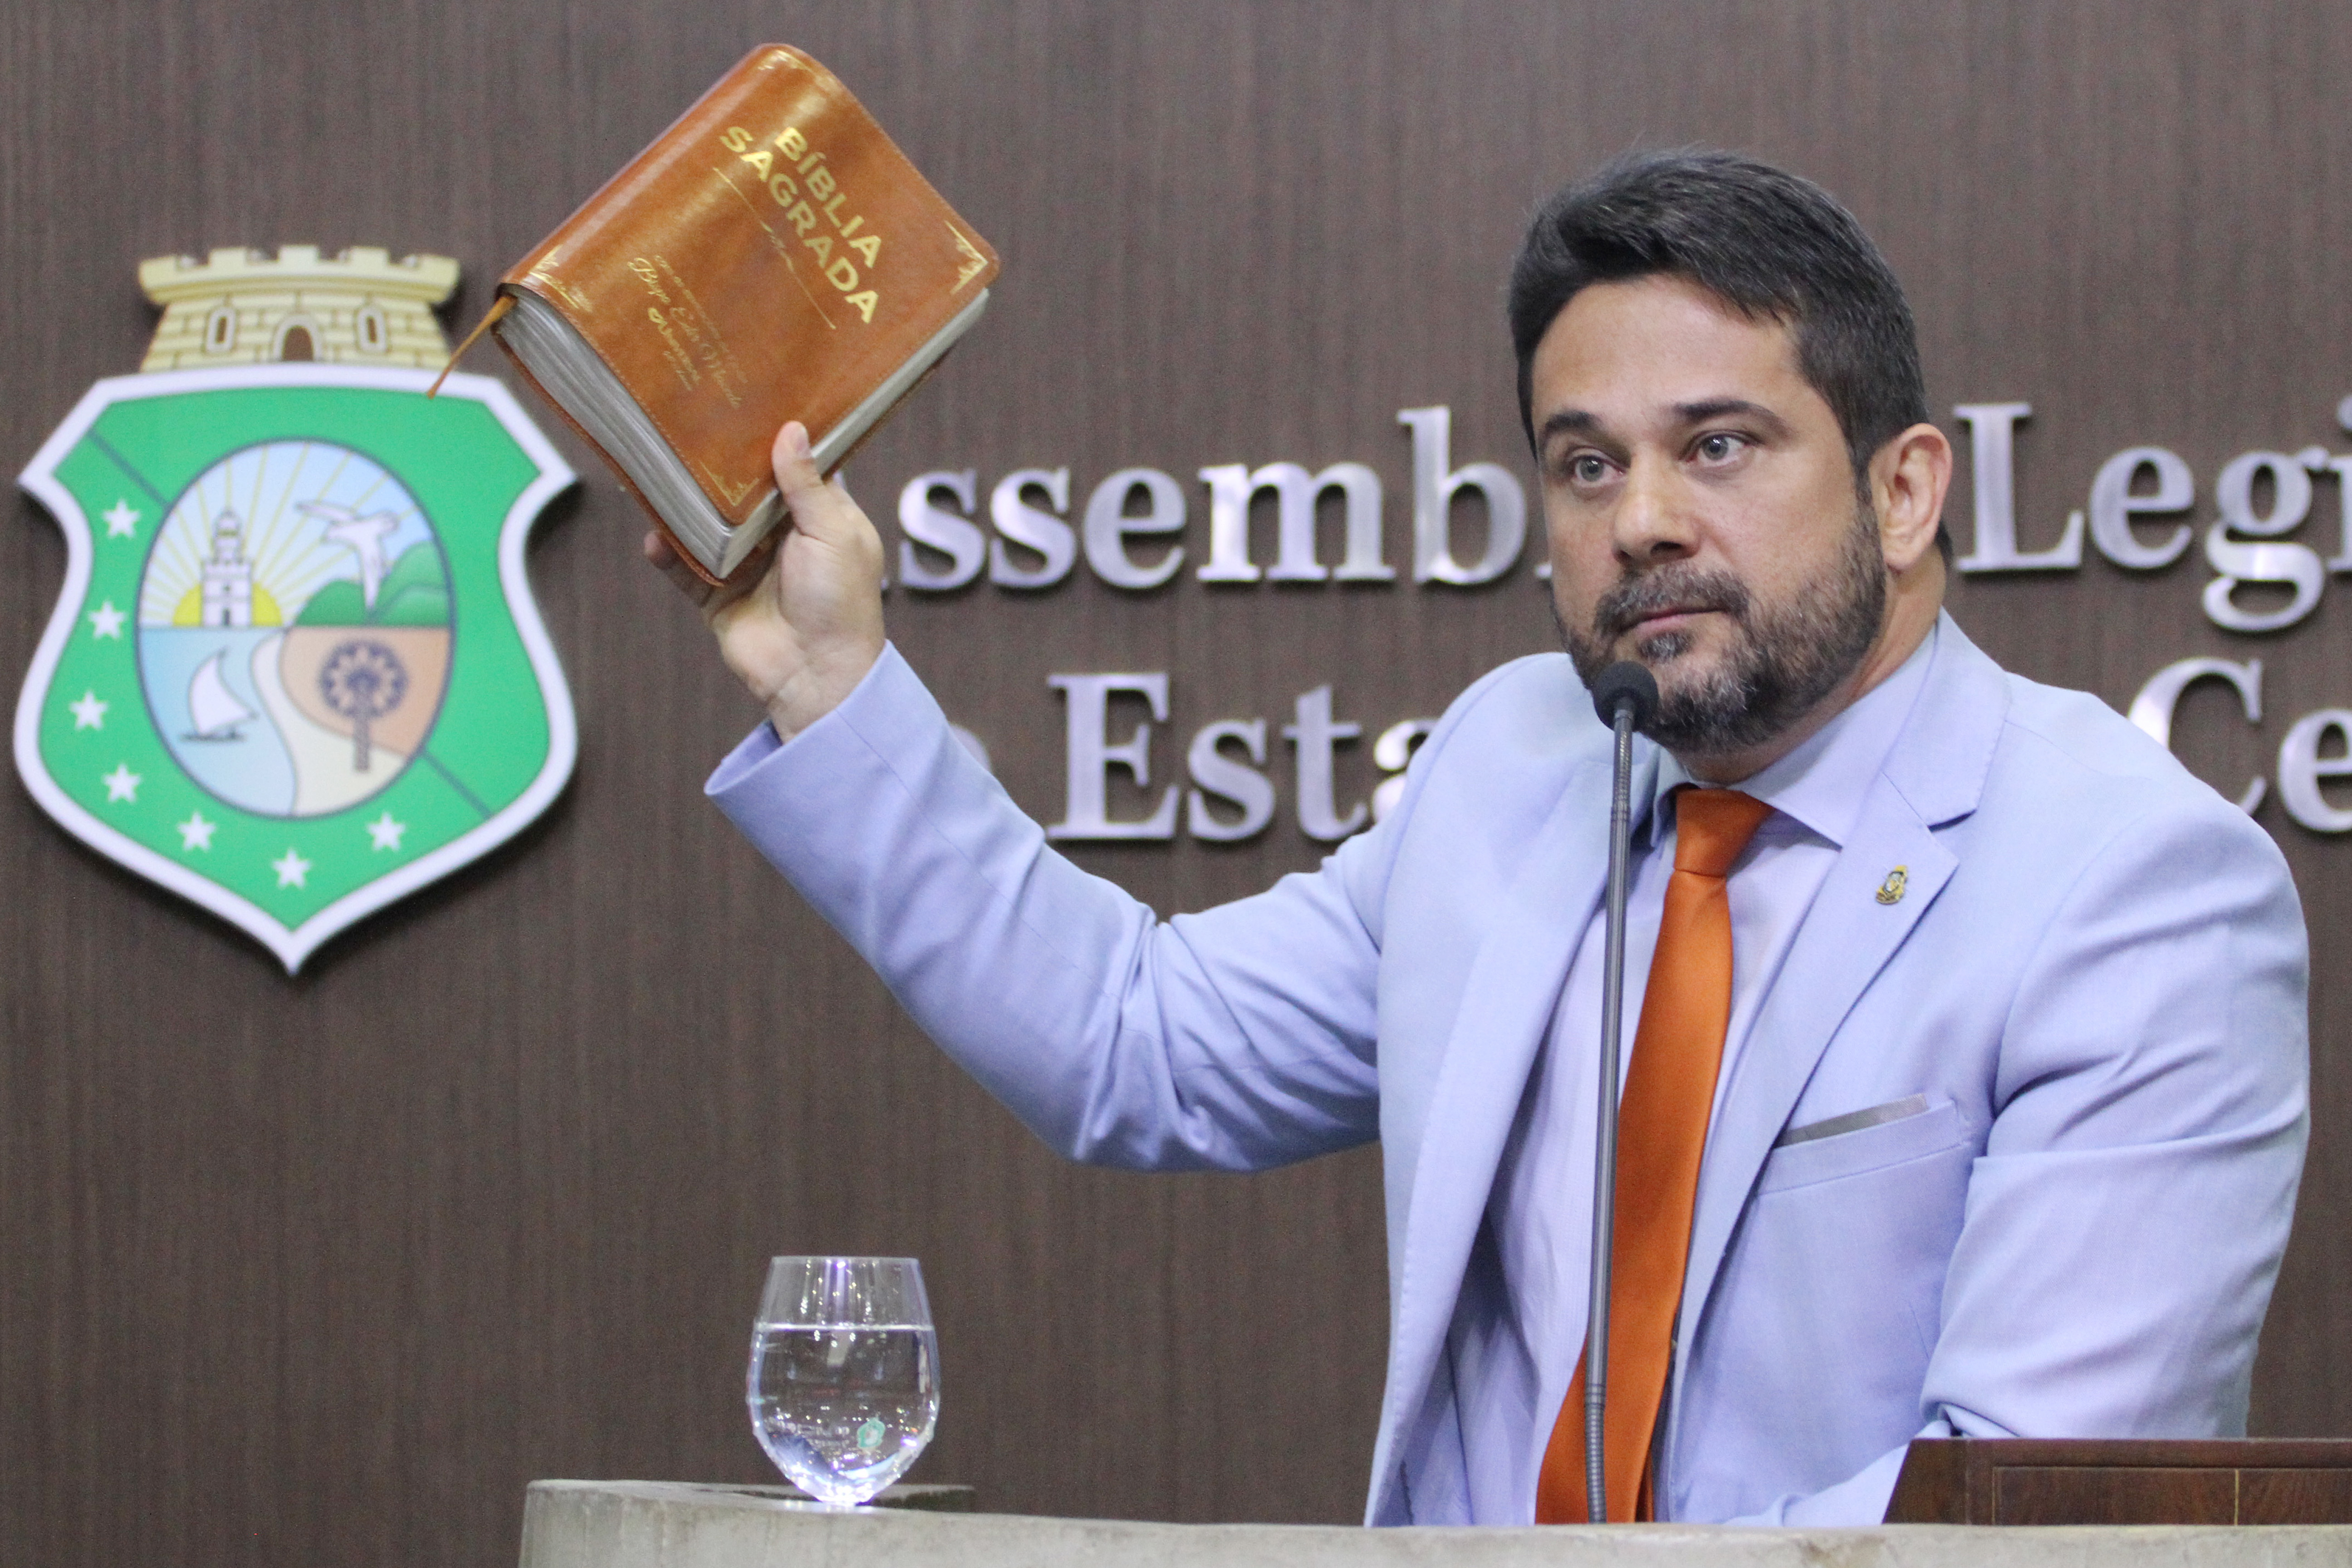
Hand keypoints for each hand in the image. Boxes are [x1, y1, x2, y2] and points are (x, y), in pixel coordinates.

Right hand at [647, 421, 886, 742]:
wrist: (816, 676)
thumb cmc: (840, 604)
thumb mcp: (831, 533)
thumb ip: (806, 485)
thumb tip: (792, 430)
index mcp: (823, 519)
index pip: (797, 470)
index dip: (776, 443)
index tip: (749, 406)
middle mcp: (785, 539)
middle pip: (745, 494)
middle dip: (720, 470)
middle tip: (691, 429)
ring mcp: (749, 567)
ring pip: (710, 527)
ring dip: (686, 508)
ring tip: (658, 473)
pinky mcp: (720, 596)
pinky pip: (687, 569)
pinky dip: (669, 553)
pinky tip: (653, 535)